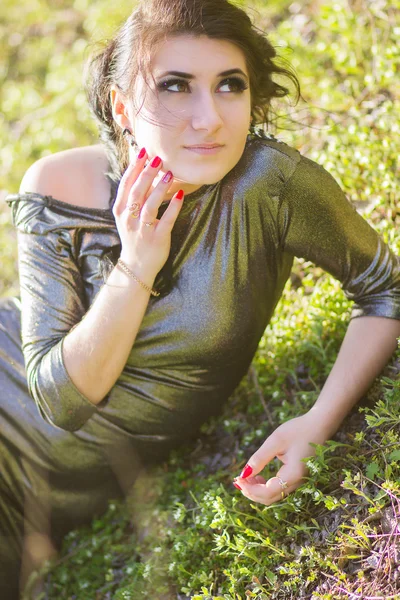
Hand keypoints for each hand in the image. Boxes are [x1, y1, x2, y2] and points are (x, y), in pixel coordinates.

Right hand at [112, 150, 183, 281]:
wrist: (136, 265)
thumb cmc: (135, 235)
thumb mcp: (127, 216)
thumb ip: (132, 195)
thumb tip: (142, 169)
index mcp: (120, 210)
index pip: (126, 184)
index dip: (134, 167)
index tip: (143, 152)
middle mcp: (129, 219)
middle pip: (137, 192)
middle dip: (147, 173)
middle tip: (158, 158)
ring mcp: (142, 229)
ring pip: (150, 205)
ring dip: (159, 188)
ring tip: (169, 173)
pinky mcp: (157, 238)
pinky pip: (166, 220)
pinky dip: (173, 207)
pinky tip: (180, 195)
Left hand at [233, 413, 328, 504]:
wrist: (319, 425)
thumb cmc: (298, 430)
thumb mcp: (275, 441)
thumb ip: (259, 458)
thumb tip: (244, 474)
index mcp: (293, 475)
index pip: (267, 492)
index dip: (250, 489)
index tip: (237, 479)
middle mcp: (297, 483)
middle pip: (270, 498)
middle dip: (251, 492)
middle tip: (238, 480)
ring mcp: (298, 482)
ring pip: (274, 496)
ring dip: (257, 490)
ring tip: (246, 477)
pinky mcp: (297, 478)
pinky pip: (279, 489)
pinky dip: (265, 487)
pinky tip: (257, 477)